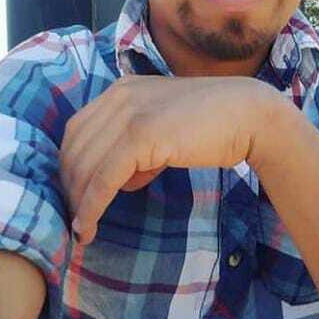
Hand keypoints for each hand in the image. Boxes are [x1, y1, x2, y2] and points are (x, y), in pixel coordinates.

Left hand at [59, 74, 275, 243]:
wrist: (248, 115)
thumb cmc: (213, 125)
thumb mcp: (164, 128)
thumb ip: (138, 145)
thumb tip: (122, 178)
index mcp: (122, 89)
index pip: (77, 130)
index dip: (69, 165)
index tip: (74, 195)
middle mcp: (119, 96)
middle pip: (74, 148)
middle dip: (70, 187)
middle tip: (76, 217)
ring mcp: (129, 113)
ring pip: (85, 166)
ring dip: (77, 202)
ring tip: (82, 229)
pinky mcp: (140, 136)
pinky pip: (103, 178)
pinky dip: (91, 206)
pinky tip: (88, 227)